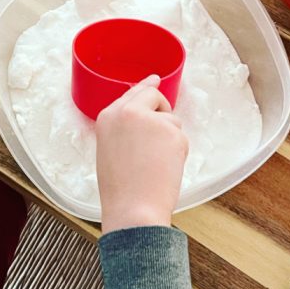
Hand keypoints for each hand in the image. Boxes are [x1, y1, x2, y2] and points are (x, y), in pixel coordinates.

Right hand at [95, 75, 188, 233]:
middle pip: (153, 95)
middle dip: (162, 111)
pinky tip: (164, 168)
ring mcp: (150, 120)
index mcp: (108, 116)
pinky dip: (178, 153)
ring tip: (154, 164)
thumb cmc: (121, 188)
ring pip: (171, 120)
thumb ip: (124, 127)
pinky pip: (181, 137)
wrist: (133, 209)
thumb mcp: (111, 148)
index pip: (132, 92)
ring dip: (169, 139)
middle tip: (163, 135)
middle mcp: (127, 112)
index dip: (146, 87)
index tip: (155, 79)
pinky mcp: (172, 132)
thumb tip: (146, 116)